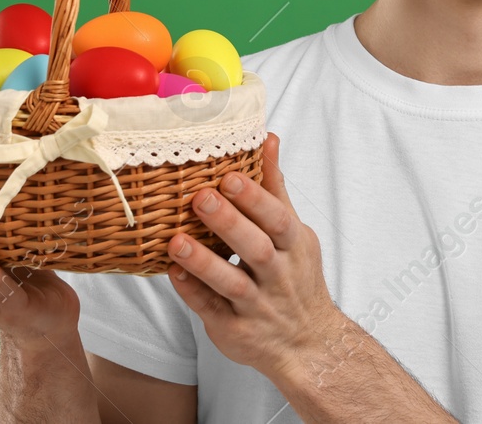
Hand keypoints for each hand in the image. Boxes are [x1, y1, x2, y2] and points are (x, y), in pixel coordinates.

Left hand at [167, 133, 342, 378]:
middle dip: (229, 223)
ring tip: (176, 240)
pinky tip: (173, 272)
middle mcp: (278, 276)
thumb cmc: (295, 277)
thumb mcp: (295, 232)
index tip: (228, 176)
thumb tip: (268, 138)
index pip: (278, 219)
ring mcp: (258, 306)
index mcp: (294, 247)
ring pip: (231, 283)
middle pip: (255, 248)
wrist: (308, 344)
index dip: (254, 198)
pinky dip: (192, 291)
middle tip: (200, 198)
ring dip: (203, 262)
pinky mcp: (235, 330)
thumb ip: (275, 188)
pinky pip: (212, 310)